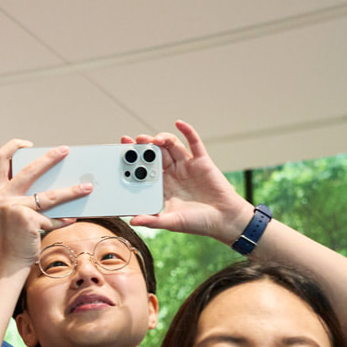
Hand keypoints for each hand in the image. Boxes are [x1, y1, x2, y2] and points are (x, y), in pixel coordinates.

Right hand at [0, 139, 92, 268]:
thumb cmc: (11, 237)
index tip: (29, 144)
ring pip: (50, 195)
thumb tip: (52, 181)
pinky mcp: (27, 221)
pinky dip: (63, 220)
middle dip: (50, 157)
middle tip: (65, 150)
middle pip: (29, 169)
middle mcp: (0, 197)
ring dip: (72, 191)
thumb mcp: (9, 212)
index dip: (14, 146)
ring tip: (87, 187)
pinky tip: (72, 219)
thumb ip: (21, 196)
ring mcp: (13, 208)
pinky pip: (52, 218)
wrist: (6, 264)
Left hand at [124, 121, 253, 242]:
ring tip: (153, 139)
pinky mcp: (202, 161)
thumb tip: (132, 220)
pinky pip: (194, 142)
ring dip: (161, 139)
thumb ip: (152, 221)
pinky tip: (179, 123)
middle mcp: (173, 173)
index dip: (133, 160)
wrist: (225, 220)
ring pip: (171, 146)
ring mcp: (187, 166)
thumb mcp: (172, 222)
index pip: (144, 170)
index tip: (121, 152)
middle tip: (132, 142)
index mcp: (162, 186)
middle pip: (155, 154)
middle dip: (143, 147)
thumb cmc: (198, 223)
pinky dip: (187, 131)